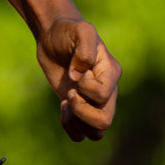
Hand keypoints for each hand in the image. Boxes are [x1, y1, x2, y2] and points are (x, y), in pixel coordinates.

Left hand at [36, 17, 120, 140]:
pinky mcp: (80, 110)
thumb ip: (85, 48)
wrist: (53, 38)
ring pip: (97, 133)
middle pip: (105, 121)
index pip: (104, 95)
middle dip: (82, 111)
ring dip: (77, 122)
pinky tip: (63, 108)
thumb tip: (79, 76)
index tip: (76, 73)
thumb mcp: (80, 30)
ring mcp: (94, 103)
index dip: (86, 89)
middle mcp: (107, 91)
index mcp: (110, 72)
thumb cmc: (68, 31)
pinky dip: (70, 127)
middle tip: (70, 94)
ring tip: (66, 103)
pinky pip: (82, 135)